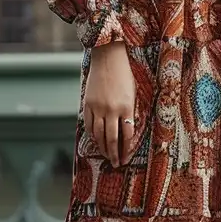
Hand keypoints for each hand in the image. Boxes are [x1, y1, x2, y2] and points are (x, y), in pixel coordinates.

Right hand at [81, 40, 138, 165]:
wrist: (108, 57)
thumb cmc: (125, 73)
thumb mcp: (133, 92)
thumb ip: (130, 111)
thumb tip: (127, 130)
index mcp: (126, 107)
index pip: (126, 136)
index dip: (125, 150)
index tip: (125, 160)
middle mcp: (111, 110)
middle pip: (111, 139)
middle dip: (113, 154)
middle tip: (115, 164)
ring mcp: (98, 108)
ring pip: (98, 134)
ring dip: (102, 148)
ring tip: (105, 156)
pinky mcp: (87, 104)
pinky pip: (88, 124)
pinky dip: (91, 135)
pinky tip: (95, 141)